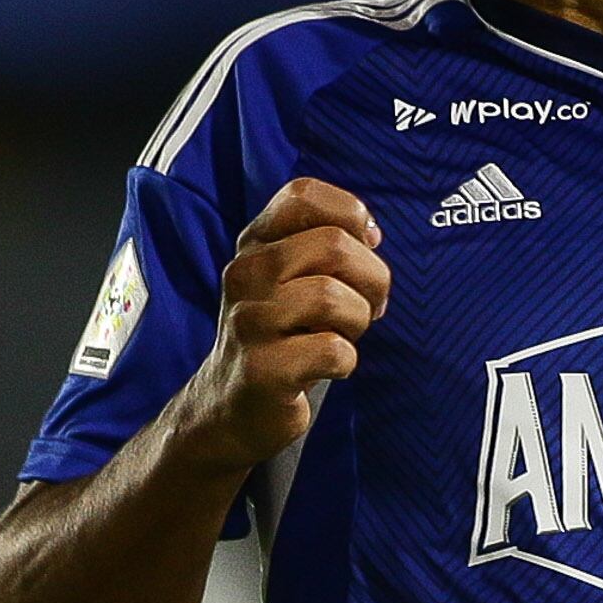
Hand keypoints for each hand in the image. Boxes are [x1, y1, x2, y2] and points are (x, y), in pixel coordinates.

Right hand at [176, 179, 390, 471]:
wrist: (231, 408)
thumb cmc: (280, 336)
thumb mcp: (290, 278)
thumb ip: (325, 245)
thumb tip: (371, 233)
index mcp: (255, 244)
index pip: (303, 194)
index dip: (350, 214)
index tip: (362, 246)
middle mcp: (245, 274)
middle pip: (334, 245)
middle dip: (371, 279)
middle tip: (366, 307)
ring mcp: (248, 321)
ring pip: (334, 297)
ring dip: (357, 322)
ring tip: (341, 336)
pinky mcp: (262, 369)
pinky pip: (333, 351)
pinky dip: (346, 362)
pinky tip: (327, 368)